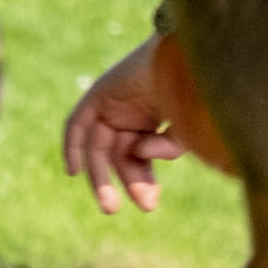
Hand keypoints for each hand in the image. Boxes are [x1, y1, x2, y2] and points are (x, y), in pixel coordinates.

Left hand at [62, 37, 182, 212]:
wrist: (188, 58)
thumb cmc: (196, 92)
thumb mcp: (187, 131)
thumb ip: (165, 149)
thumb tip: (137, 151)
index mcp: (155, 114)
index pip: (141, 154)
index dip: (144, 180)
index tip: (150, 204)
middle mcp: (131, 108)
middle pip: (118, 154)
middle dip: (126, 182)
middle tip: (128, 209)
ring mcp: (113, 102)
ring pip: (98, 146)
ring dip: (100, 177)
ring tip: (110, 205)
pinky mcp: (98, 94)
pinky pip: (77, 124)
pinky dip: (71, 146)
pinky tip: (73, 172)